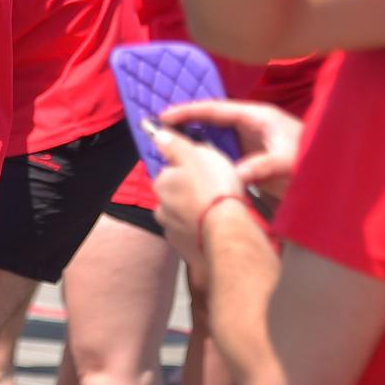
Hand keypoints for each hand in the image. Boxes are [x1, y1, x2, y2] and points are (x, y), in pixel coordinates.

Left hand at [148, 122, 249, 268]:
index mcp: (162, 183)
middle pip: (175, 195)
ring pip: (182, 216)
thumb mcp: (196, 155)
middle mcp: (160, 208)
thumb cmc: (214, 189)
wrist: (227, 232)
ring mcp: (172, 231)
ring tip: (215, 212)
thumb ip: (174, 145)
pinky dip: (199, 231)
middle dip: (189, 193)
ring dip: (193, 213)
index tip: (205, 172)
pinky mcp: (185, 249)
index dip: (188, 169)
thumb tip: (157, 135)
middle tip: (213, 191)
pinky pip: (191, 235)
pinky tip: (214, 228)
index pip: (170, 171)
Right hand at [160, 100, 302, 200]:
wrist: (331, 174)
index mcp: (257, 116)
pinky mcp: (252, 160)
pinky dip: (207, 160)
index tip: (166, 116)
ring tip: (168, 149)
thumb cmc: (313, 159)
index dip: (190, 111)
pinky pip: (224, 156)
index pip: (216, 110)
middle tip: (158, 131)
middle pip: (211, 122)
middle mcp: (251, 126)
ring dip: (195, 143)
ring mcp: (251, 143)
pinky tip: (192, 168)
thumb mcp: (288, 161)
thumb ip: (261, 166)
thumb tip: (234, 175)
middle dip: (186, 125)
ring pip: (215, 140)